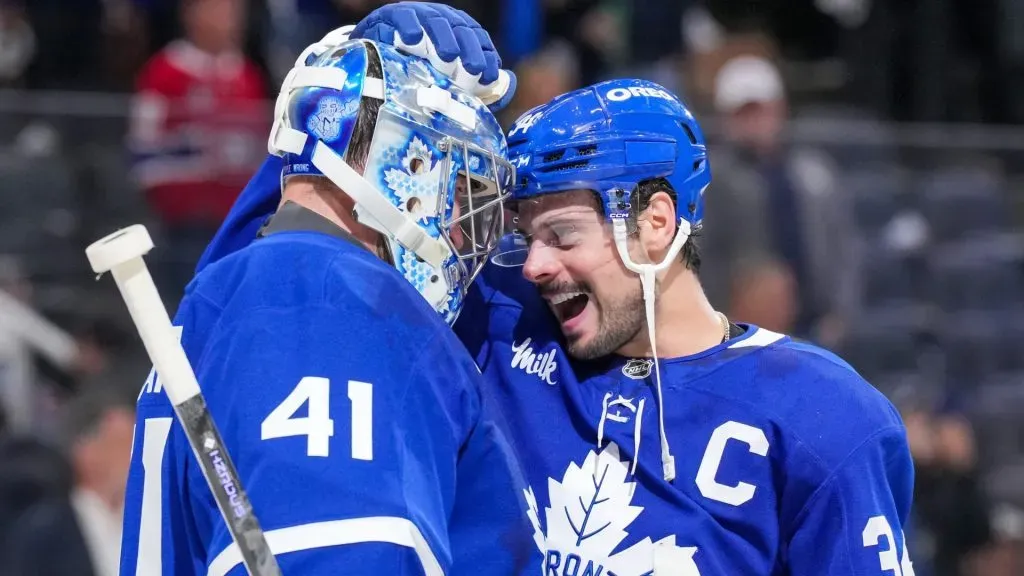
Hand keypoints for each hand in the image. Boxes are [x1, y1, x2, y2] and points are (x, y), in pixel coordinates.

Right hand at [350, 2, 516, 110]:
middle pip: (460, 30)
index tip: (488, 77)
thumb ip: (480, 83)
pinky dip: (408, 26)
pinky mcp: (392, 17)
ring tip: (446, 59)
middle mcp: (441, 19)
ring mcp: (417, 15)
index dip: (486, 55)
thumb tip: (508, 83)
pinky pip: (403, 17)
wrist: (375, 60)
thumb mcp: (450, 79)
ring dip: (443, 39)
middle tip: (473, 70)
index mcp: (459, 29)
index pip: (477, 37)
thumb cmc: (419, 72)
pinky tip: (412, 40)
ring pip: (435, 22)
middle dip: (470, 50)